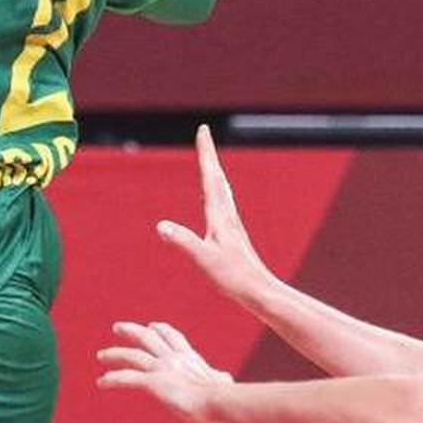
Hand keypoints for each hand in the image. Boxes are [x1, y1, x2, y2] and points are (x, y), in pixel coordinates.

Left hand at [96, 320, 232, 422]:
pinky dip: (112, 379)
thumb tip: (226, 380)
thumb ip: (220, 379)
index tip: (153, 325)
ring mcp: (162, 369)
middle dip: (132, 331)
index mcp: (190, 358)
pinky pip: (127, 378)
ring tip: (101, 355)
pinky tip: (101, 382)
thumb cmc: (224, 397)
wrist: (220, 401)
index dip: (161, 330)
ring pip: (132, 355)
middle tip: (118, 327)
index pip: (173, 337)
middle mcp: (173, 358)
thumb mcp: (222, 383)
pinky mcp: (153, 383)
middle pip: (148, 337)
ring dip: (114, 354)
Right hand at [157, 125, 275, 308]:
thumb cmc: (234, 278)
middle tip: (204, 136)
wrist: (260, 292)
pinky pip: (221, 206)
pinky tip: (215, 202)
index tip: (203, 130)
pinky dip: (216, 193)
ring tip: (209, 163)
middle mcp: (228, 217)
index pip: (211, 178)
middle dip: (209, 156)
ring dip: (213, 173)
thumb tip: (161, 226)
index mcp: (220, 217)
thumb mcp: (204, 260)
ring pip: (222, 191)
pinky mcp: (232, 237)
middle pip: (217, 179)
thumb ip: (184, 242)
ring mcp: (231, 226)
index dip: (206, 154)